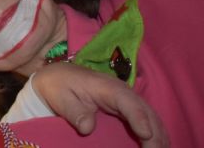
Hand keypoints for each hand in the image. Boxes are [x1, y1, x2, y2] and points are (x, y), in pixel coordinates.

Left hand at [32, 63, 168, 146]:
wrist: (58, 77)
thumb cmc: (59, 86)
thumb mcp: (61, 97)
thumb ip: (74, 110)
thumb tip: (87, 128)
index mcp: (107, 87)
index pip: (128, 102)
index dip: (139, 118)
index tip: (146, 135)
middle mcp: (123, 92)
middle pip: (146, 111)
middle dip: (155, 133)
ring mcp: (128, 100)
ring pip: (151, 117)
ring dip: (159, 135)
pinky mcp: (128, 108)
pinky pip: (147, 120)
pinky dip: (156, 133)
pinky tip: (159, 146)